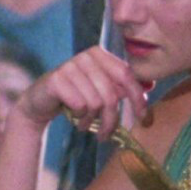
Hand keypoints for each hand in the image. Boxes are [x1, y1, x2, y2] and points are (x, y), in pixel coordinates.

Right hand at [17, 47, 148, 138]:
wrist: (41, 102)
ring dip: (91, 120)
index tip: (143, 119)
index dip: (137, 98)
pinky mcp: (57, 79)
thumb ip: (121, 87)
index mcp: (101, 55)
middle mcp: (86, 56)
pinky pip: (80, 105)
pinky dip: (78, 117)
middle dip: (110, 121)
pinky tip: (72, 116)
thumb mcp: (101, 90)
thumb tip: (149, 87)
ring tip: (84, 122)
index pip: (127, 75)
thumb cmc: (76, 97)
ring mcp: (70, 66)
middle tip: (104, 135)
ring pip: (95, 103)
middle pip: (111, 95)